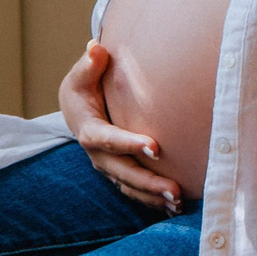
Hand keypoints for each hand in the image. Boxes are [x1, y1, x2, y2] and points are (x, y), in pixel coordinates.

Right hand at [59, 42, 179, 212]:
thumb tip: (96, 49)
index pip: (108, 139)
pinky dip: (153, 200)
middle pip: (123, 172)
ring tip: (179, 202)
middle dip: (148, 182)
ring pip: (130, 186)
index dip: (128, 144)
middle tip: (174, 189)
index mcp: (88, 129)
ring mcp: (108, 167)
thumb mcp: (83, 73)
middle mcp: (97, 155)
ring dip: (154, 196)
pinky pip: (135, 191)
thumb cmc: (84, 85)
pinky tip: (176, 206)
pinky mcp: (119, 173)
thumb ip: (90, 63)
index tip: (155, 146)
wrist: (77, 108)